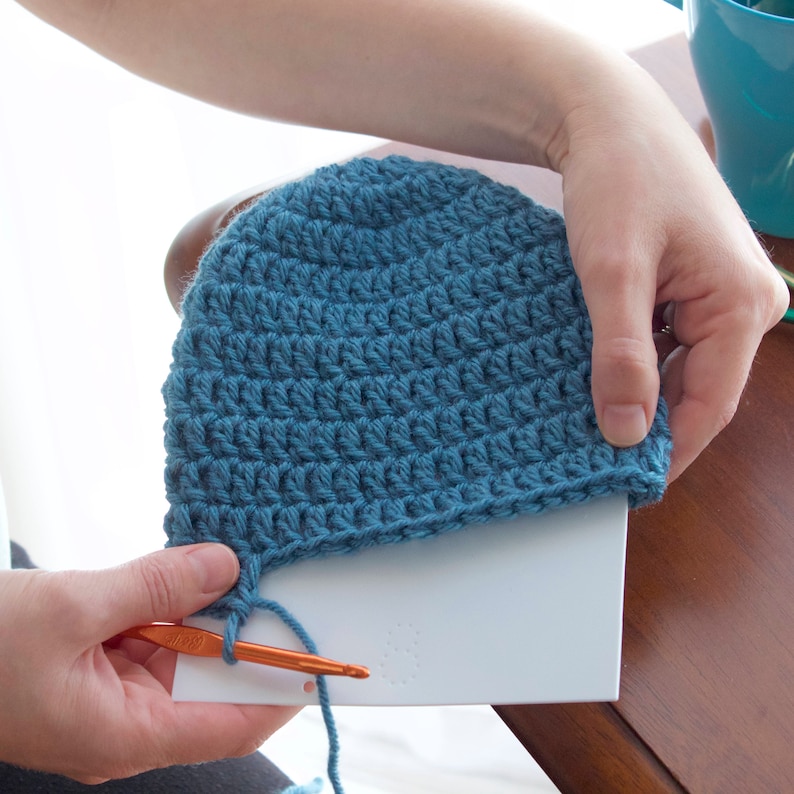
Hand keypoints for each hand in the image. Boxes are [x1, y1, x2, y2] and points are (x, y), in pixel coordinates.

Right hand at [0, 544, 298, 782]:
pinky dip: (173, 605)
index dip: (284, 690)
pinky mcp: (100, 665)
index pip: (233, 725)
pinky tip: (194, 572)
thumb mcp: (73, 609)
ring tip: (245, 565)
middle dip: (247, 634)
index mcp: (126, 734)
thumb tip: (226, 565)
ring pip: (185, 652)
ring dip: (208, 611)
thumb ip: (155, 586)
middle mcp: (129, 723)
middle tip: (284, 582)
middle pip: (214, 682)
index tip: (325, 654)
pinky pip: (154, 636)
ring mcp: (114, 694)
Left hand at [552, 54, 789, 479]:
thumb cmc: (620, 179)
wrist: (607, 120)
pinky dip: (633, 363)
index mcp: (742, 303)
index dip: (669, 450)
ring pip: (679, 369)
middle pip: (697, 390)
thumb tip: (626, 432)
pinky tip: (597, 376)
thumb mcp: (612, 273)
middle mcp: (744, 303)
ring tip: (587, 422)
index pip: (710, 404)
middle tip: (595, 458)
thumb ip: (621, 356)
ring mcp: (717, 295)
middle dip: (650, 424)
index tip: (624, 484)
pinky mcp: (690, 286)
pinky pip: (666, 342)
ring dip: (637, 394)